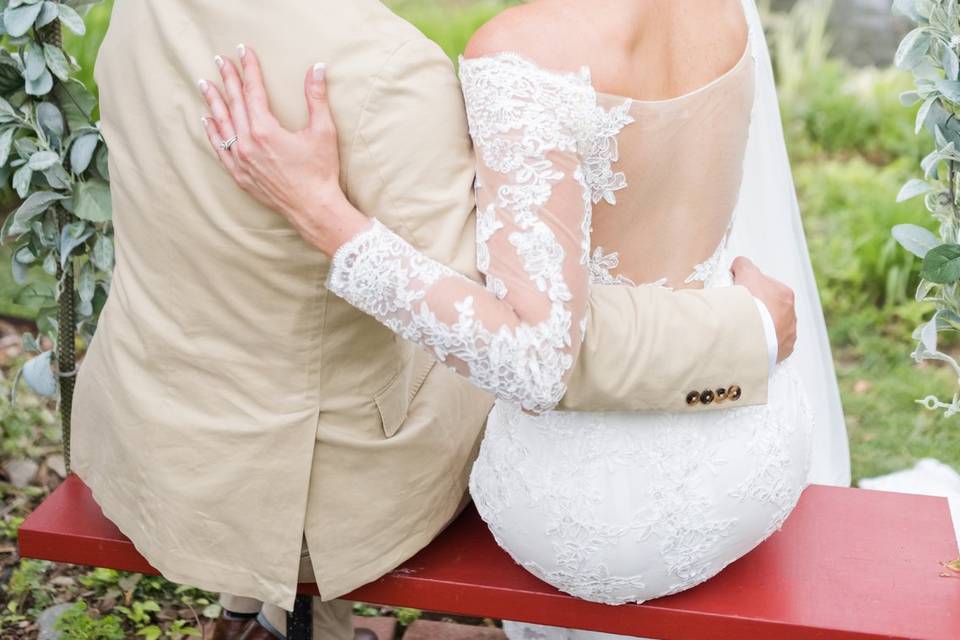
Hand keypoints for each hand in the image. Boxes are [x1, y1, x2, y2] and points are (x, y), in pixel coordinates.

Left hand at [198, 46, 367, 255]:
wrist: (314, 208)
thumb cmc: (320, 172)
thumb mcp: (323, 132)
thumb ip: (316, 98)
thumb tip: (316, 68)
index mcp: (265, 130)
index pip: (253, 91)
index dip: (249, 69)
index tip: (244, 51)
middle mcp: (247, 143)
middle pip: (234, 103)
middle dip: (228, 79)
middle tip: (220, 60)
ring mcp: (241, 161)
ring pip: (222, 124)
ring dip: (214, 102)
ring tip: (205, 84)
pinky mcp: (241, 175)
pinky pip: (220, 149)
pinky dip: (212, 133)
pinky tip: (207, 121)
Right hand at [731, 257, 796, 361]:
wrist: (748, 332)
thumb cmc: (748, 302)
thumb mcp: (745, 272)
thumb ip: (744, 265)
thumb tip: (740, 264)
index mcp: (785, 294)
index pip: (766, 288)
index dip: (750, 291)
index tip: (740, 297)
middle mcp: (792, 314)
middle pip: (771, 309)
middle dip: (758, 310)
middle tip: (740, 314)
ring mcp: (789, 333)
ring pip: (774, 328)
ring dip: (762, 328)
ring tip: (744, 330)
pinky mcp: (784, 350)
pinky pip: (774, 346)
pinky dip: (764, 343)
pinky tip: (751, 341)